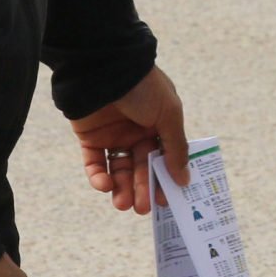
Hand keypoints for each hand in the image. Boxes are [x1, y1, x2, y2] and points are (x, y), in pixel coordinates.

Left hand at [70, 66, 188, 213]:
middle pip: (141, 167)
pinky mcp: (90, 138)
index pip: (164, 157)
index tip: (165, 200)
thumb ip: (176, 147)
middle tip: (142, 208)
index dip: (164, 179)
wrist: (103, 68)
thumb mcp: (168, 114)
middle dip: (141, 188)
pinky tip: (105, 185)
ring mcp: (113, 135)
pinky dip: (98, 177)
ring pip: (118, 169)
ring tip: (123, 204)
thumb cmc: (143, 87)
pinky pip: (94, 163)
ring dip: (121, 188)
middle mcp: (137, 131)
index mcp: (160, 123)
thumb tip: (185, 179)